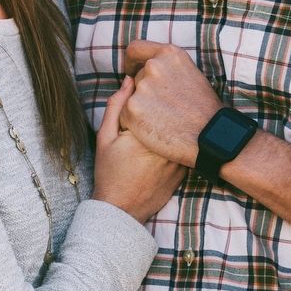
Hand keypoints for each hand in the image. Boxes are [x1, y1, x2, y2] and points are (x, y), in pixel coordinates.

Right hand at [93, 77, 185, 222]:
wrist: (123, 210)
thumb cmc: (110, 173)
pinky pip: (185, 146)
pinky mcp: (185, 168)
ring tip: (158, 127)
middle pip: (172, 113)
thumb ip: (117, 105)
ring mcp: (180, 157)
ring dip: (173, 123)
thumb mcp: (105, 136)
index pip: (158, 99)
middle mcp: (168, 143)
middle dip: (164, 107)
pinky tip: (165, 144)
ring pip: (181, 129)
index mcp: (148, 131)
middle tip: (152, 109)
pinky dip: (178, 140)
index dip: (152, 93)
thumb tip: (129, 80)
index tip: (145, 93)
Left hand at [121, 42, 221, 167]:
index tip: (131, 71)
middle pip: (136, 78)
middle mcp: (153, 66)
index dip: (132, 62)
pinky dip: (136, 125)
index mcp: (169, 54)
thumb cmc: (206, 110)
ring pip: (130, 98)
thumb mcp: (192, 75)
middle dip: (144, 93)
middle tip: (164, 110)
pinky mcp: (132, 110)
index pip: (136, 49)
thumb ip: (169, 68)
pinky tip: (155, 131)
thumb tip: (148, 66)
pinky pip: (125, 117)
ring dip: (141, 110)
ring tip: (163, 121)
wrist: (211, 138)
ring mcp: (142, 88)